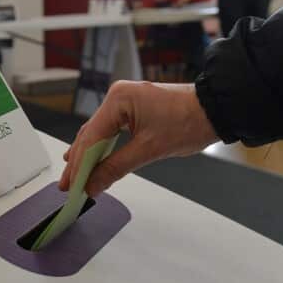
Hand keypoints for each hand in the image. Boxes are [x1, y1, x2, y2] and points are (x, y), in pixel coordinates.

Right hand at [58, 81, 219, 197]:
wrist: (215, 109)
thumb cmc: (188, 122)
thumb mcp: (149, 150)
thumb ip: (116, 168)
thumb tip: (93, 186)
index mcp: (118, 99)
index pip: (90, 137)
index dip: (80, 165)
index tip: (72, 186)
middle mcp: (117, 96)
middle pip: (90, 134)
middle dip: (80, 162)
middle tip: (67, 186)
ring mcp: (125, 101)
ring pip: (99, 133)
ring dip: (89, 156)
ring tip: (75, 178)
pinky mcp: (133, 108)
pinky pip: (111, 130)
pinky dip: (102, 148)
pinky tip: (91, 159)